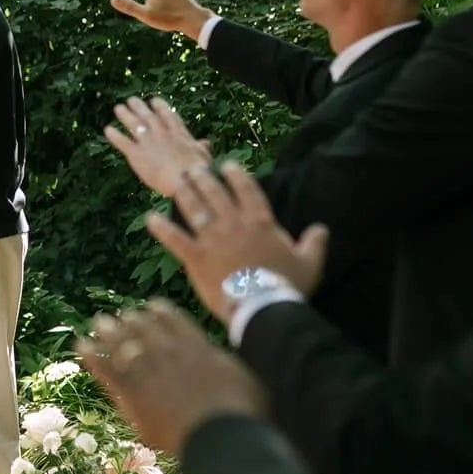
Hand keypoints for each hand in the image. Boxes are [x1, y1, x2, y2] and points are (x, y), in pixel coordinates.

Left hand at [77, 300, 267, 454]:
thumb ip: (226, 364)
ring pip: (123, 343)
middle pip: (145, 328)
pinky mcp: (131, 392)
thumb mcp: (244, 378)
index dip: (160, 312)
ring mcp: (148, 369)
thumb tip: (221, 358)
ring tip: (99, 322)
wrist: (220, 434)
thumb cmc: (242, 412)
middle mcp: (169, 350)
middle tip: (119, 315)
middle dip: (131, 320)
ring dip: (109, 331)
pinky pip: (105, 369)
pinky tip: (81, 346)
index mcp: (196, 345)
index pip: (174, 320)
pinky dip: (91, 356)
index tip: (151, 306)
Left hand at [105, 96, 208, 196]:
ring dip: (125, 115)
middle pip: (148, 116)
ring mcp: (148, 142)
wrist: (184, 179)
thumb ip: (201, 147)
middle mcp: (161, 133)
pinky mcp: (137, 154)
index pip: (168, 115)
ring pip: (134, 124)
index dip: (160, 107)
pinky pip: (122, 142)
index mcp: (178, 133)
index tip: (154, 100)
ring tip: (118, 108)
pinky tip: (107, 129)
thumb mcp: (202, 156)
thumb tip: (206, 143)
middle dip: (139, 107)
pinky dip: (114, 135)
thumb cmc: (198, 171)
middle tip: (131, 100)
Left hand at [146, 162, 328, 322]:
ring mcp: (212, 239)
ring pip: (194, 209)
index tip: (227, 165)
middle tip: (194, 169)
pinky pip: (175, 239)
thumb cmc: (286, 285)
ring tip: (177, 183)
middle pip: (215, 193)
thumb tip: (322, 229)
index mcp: (260, 222)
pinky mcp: (196, 257)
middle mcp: (233, 224)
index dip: (236, 174)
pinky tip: (151, 218)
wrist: (262, 307)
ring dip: (184, 194)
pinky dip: (162, 229)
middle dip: (203, 178)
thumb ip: (314, 243)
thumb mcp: (309, 262)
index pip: (246, 189)